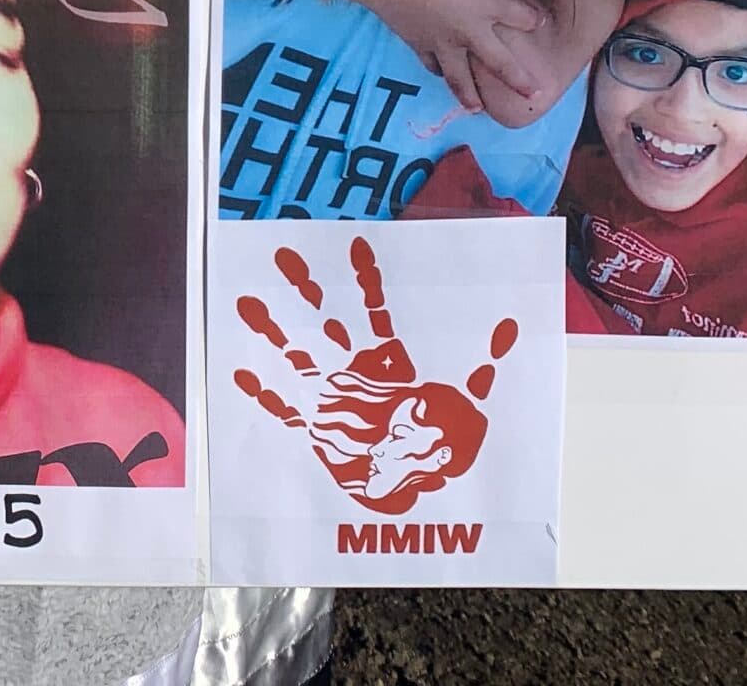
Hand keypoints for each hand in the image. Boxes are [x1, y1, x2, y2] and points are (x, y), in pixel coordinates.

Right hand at [231, 235, 515, 514]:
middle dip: (307, 289)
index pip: (376, 314)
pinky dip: (262, 393)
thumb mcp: (469, 411)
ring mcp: (329, 401)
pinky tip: (239, 372)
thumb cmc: (442, 453)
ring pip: (296, 356)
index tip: (354, 244)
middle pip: (326, 322)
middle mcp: (354, 375)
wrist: (416, 502)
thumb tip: (507, 329)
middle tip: (283, 251)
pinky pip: (282, 410)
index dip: (366, 281)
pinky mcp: (312, 434)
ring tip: (246, 300)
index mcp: (391, 366)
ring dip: (274, 331)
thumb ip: (482, 373)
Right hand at [364, 0, 545, 116]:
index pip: (523, 17)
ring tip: (478, 109)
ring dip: (471, 94)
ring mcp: (442, 42)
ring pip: (461, 77)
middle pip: (500, 62)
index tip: (541, 20)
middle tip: (533, 96)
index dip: (534, 18)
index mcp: (490, 6)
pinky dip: (438, 70)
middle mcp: (470, 32)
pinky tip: (441, 74)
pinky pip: (431, 63)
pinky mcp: (417, 43)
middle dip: (519, 80)